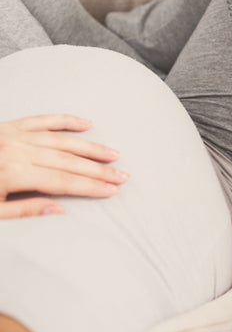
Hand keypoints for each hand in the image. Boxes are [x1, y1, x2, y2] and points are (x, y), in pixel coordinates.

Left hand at [0, 115, 127, 218]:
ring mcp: (14, 135)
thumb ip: (22, 211)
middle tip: (121, 175)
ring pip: (62, 140)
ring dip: (90, 147)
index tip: (110, 190)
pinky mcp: (10, 126)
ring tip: (112, 154)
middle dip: (98, 170)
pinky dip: (66, 120)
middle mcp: (16, 151)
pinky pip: (43, 119)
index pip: (62, 182)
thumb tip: (57, 210)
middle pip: (68, 161)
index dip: (90, 186)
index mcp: (12, 174)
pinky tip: (85, 124)